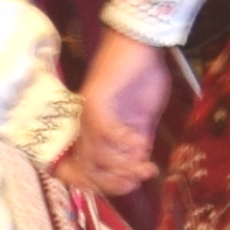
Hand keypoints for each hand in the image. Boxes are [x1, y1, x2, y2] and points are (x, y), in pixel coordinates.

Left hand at [62, 34, 176, 196]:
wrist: (141, 43)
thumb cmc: (142, 77)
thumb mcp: (142, 119)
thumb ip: (138, 144)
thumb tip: (139, 169)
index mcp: (96, 132)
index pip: (86, 171)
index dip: (105, 185)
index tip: (132, 185)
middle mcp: (86, 126)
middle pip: (88, 171)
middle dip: (115, 182)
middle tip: (139, 179)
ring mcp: (87, 114)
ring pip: (95, 157)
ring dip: (122, 166)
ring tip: (144, 165)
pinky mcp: (95, 101)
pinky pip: (106, 134)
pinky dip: (124, 143)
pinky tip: (141, 140)